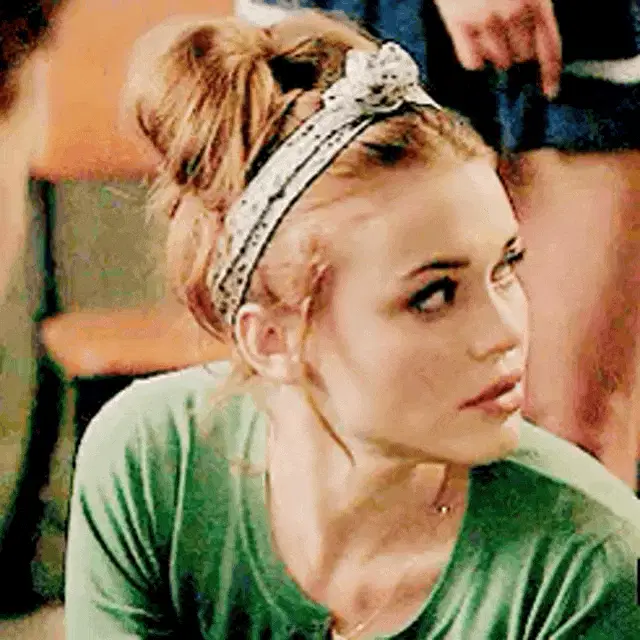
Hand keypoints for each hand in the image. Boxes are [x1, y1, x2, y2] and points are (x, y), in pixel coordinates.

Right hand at [433, 0, 561, 97]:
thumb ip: (536, 8)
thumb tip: (535, 45)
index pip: (550, 47)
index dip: (551, 73)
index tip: (550, 91)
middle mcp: (513, 12)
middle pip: (523, 57)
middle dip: (518, 52)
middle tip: (508, 38)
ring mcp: (485, 19)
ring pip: (498, 61)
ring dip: (496, 54)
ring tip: (489, 33)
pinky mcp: (459, 23)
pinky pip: (471, 61)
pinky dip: (474, 58)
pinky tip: (474, 41)